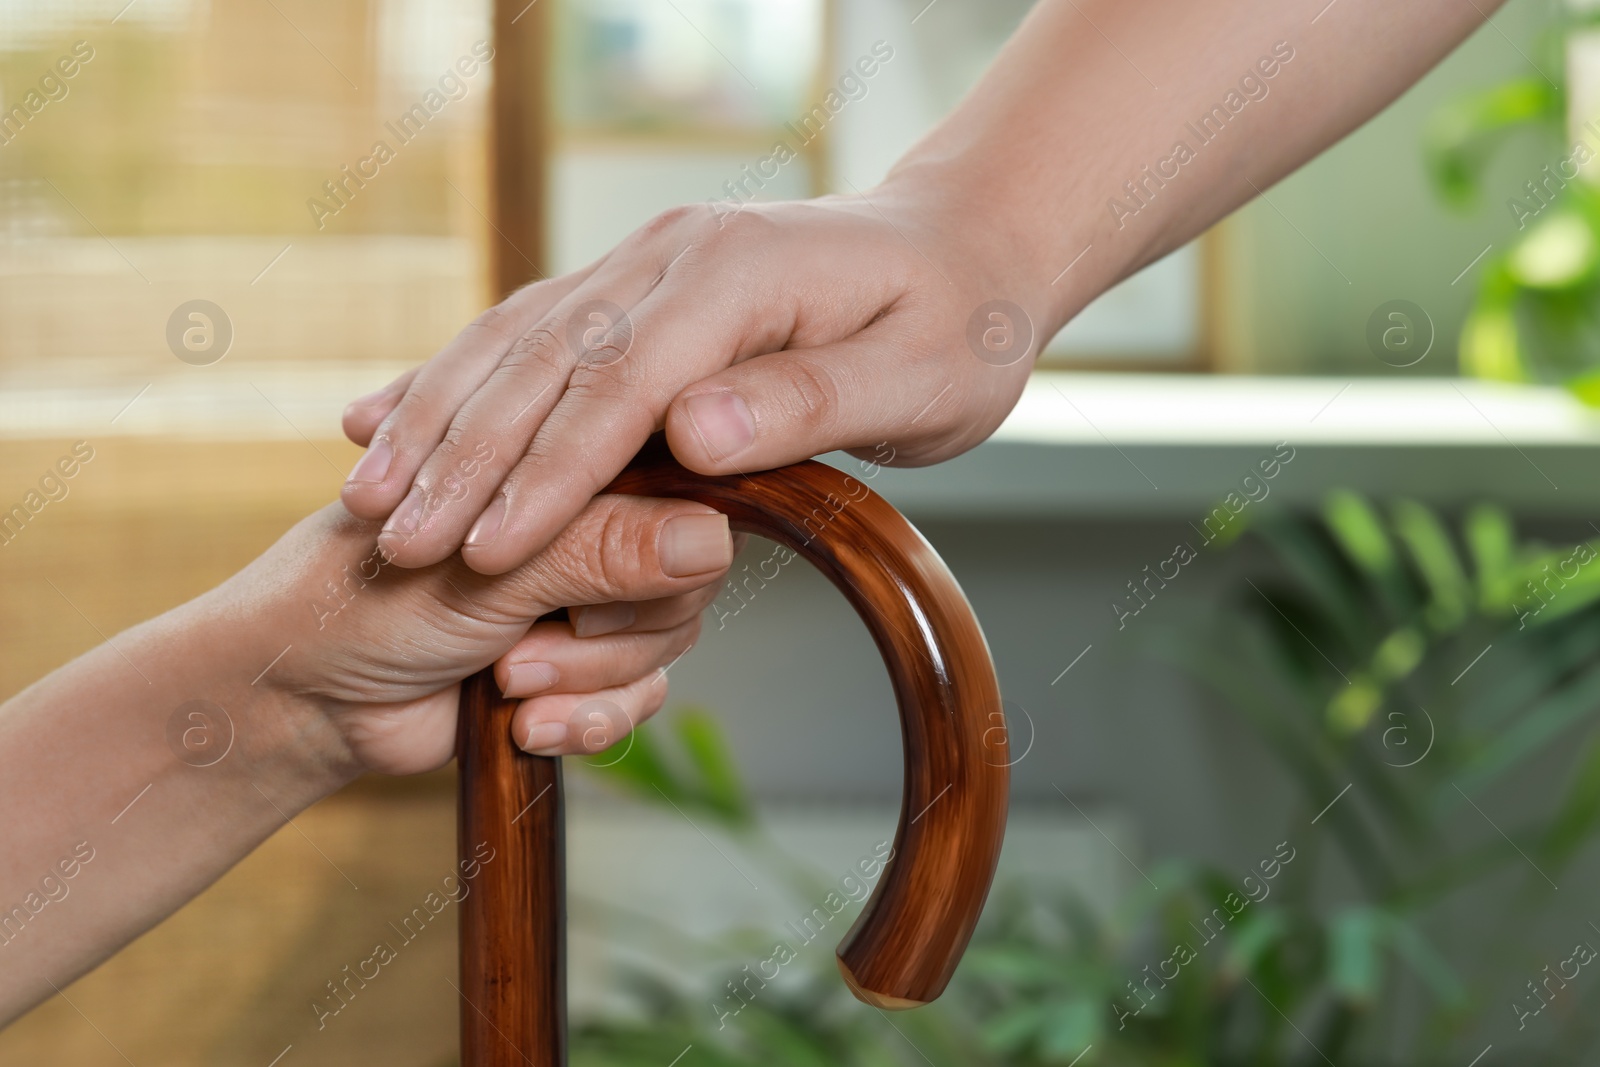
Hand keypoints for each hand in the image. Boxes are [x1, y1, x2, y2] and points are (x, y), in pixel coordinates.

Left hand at [243, 494, 732, 775]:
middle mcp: (587, 519)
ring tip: (505, 682)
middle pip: (683, 574)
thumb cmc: (360, 600)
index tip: (591, 588)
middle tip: (525, 645)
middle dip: (608, 631)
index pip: (668, 483)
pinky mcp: (585, 663)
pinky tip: (526, 726)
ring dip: (584, 679)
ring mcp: (590, 594)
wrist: (303, 703)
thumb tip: (713, 538)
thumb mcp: (487, 570)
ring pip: (665, 641)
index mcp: (562, 463)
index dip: (653, 543)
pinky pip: (639, 697)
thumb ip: (604, 551)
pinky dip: (586, 720)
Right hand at [338, 182, 1044, 574]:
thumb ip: (806, 403)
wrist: (963, 242)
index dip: (549, 472)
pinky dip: (455, 379)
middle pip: (546, 361)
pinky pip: (526, 330)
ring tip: (369, 492)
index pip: (620, 384)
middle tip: (396, 542)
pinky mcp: (635, 282)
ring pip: (514, 340)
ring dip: (437, 417)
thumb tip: (694, 434)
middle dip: (466, 456)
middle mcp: (673, 256)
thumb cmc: (958, 328)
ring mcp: (646, 262)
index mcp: (738, 277)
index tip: (486, 549)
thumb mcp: (919, 380)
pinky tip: (389, 414)